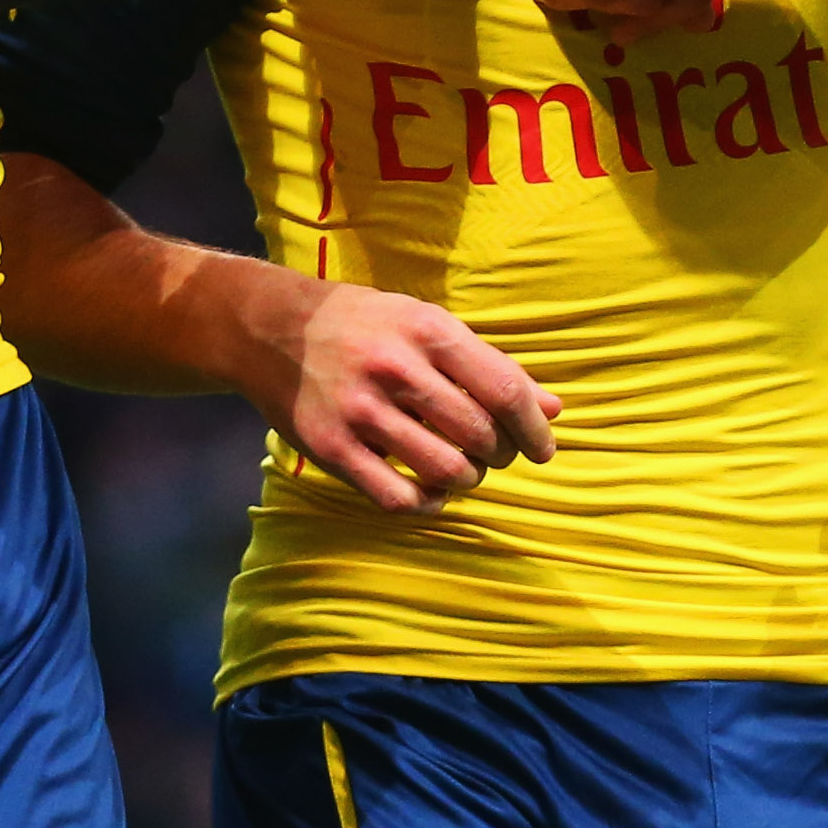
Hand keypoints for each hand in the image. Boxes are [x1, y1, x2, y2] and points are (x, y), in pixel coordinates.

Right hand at [246, 280, 561, 514]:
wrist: (272, 329)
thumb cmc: (367, 325)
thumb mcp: (429, 324)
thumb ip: (489, 365)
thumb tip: (554, 409)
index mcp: (428, 332)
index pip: (505, 390)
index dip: (534, 429)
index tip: (543, 448)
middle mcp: (396, 370)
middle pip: (480, 435)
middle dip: (500, 455)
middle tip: (494, 453)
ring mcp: (361, 411)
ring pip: (446, 471)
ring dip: (467, 478)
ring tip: (461, 467)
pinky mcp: (332, 448)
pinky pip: (397, 497)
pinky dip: (426, 503)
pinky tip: (429, 491)